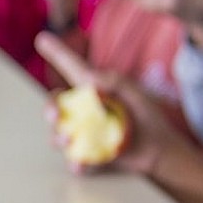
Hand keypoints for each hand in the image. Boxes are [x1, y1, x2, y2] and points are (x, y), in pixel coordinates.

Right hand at [37, 32, 202, 202]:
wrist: (161, 151)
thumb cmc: (148, 117)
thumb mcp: (136, 95)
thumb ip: (116, 83)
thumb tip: (89, 79)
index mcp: (93, 92)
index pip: (71, 69)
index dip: (57, 53)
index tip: (42, 39)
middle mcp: (82, 112)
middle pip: (55, 106)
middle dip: (49, 109)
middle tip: (54, 116)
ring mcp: (83, 134)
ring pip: (58, 135)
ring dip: (58, 138)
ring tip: (70, 141)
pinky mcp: (89, 156)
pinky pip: (76, 160)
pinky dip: (77, 164)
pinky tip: (80, 164)